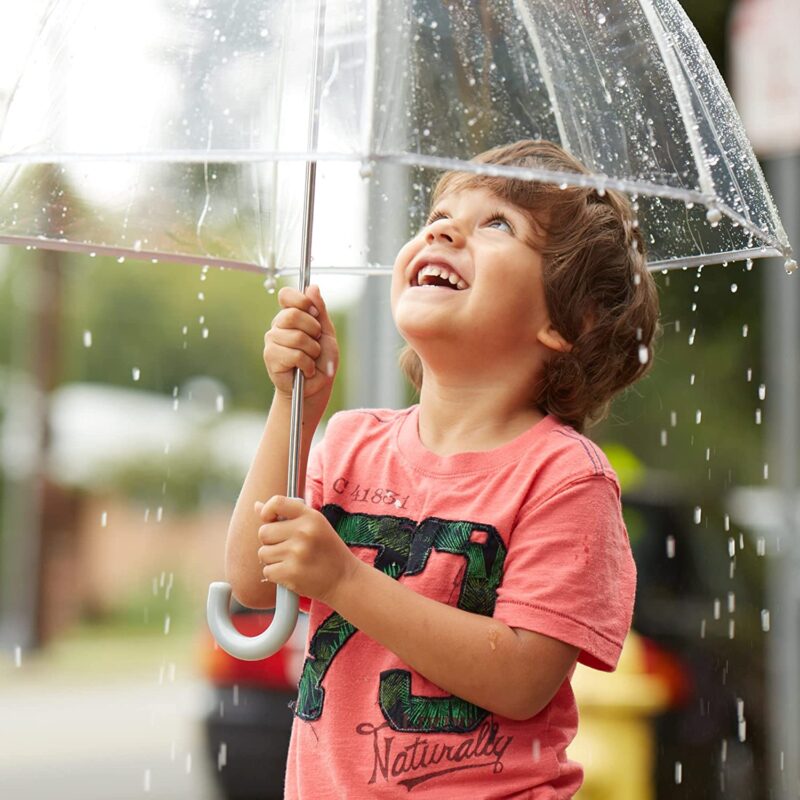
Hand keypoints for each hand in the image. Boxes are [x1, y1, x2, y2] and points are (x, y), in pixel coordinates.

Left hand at [255, 496, 359, 605]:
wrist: (345, 579)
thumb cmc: (327, 550)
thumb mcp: (315, 525)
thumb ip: (287, 514)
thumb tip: (257, 506)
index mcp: (311, 517)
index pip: (277, 502)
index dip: (267, 511)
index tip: (269, 519)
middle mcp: (304, 532)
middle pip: (264, 532)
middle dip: (271, 541)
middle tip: (288, 547)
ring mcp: (297, 553)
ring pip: (263, 553)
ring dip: (273, 559)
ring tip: (292, 561)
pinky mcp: (291, 573)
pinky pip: (267, 571)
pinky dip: (276, 574)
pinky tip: (292, 572)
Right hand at [263, 284, 338, 402]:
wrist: (317, 385)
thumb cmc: (321, 359)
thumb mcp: (326, 331)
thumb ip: (320, 310)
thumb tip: (313, 287)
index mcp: (290, 315)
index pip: (286, 295)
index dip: (301, 300)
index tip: (313, 312)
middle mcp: (278, 325)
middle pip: (293, 315)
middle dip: (313, 329)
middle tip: (316, 342)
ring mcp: (272, 341)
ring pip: (296, 337)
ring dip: (312, 350)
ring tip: (311, 358)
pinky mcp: (271, 357)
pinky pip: (294, 354)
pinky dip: (307, 364)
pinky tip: (306, 369)